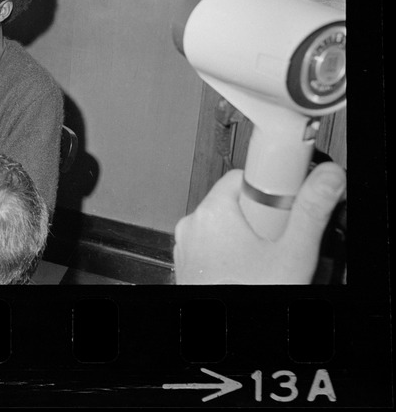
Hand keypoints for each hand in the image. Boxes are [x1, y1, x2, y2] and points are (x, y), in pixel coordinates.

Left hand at [173, 163, 345, 284]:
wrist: (227, 338)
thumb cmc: (248, 294)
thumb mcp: (293, 254)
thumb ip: (311, 211)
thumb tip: (327, 179)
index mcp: (212, 212)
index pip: (245, 175)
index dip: (273, 188)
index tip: (288, 199)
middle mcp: (193, 225)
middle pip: (238, 201)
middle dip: (264, 217)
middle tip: (282, 240)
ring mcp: (188, 246)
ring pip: (227, 226)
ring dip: (249, 237)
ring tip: (267, 261)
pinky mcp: (189, 264)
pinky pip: (215, 246)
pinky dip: (233, 253)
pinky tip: (251, 271)